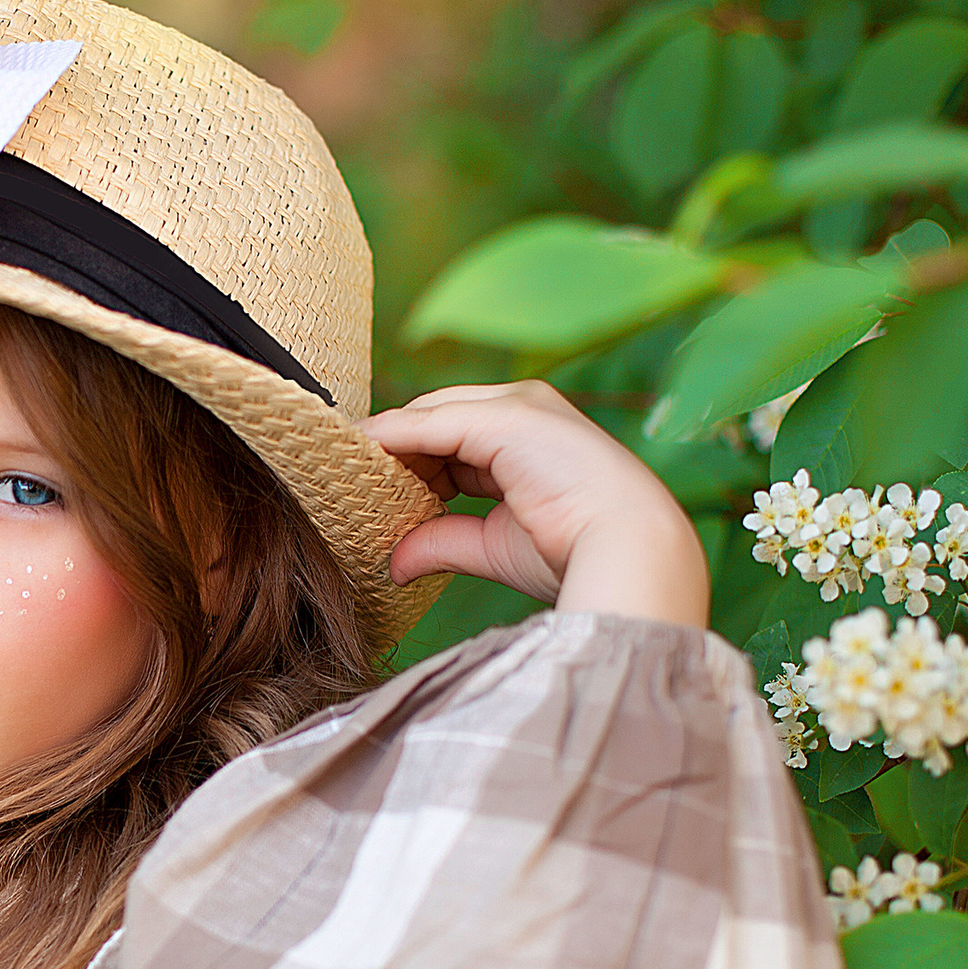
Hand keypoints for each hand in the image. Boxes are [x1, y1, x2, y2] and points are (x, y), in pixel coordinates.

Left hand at [363, 381, 710, 628]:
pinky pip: (430, 424)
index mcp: (527, 435)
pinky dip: (390, 439)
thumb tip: (393, 563)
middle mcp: (524, 407)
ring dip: (382, 445)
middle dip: (388, 452)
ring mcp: (517, 405)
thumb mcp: (492, 545)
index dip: (404, 464)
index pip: (447, 439)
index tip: (360, 490)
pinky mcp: (506, 416)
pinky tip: (356, 455)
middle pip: (432, 421)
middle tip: (340, 483)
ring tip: (338, 472)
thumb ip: (441, 541)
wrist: (629, 552)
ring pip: (426, 418)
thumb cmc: (574, 553)